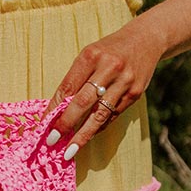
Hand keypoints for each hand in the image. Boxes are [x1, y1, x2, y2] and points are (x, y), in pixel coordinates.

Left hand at [43, 23, 163, 159]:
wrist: (146, 40)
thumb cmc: (109, 50)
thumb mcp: (89, 55)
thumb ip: (75, 79)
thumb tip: (57, 110)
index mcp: (91, 56)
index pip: (68, 87)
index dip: (54, 108)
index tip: (44, 125)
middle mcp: (109, 68)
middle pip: (83, 102)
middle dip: (66, 123)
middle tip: (52, 140)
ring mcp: (124, 82)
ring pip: (100, 114)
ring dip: (83, 134)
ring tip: (70, 150)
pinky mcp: (135, 93)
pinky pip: (113, 115)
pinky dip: (98, 127)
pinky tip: (88, 136)